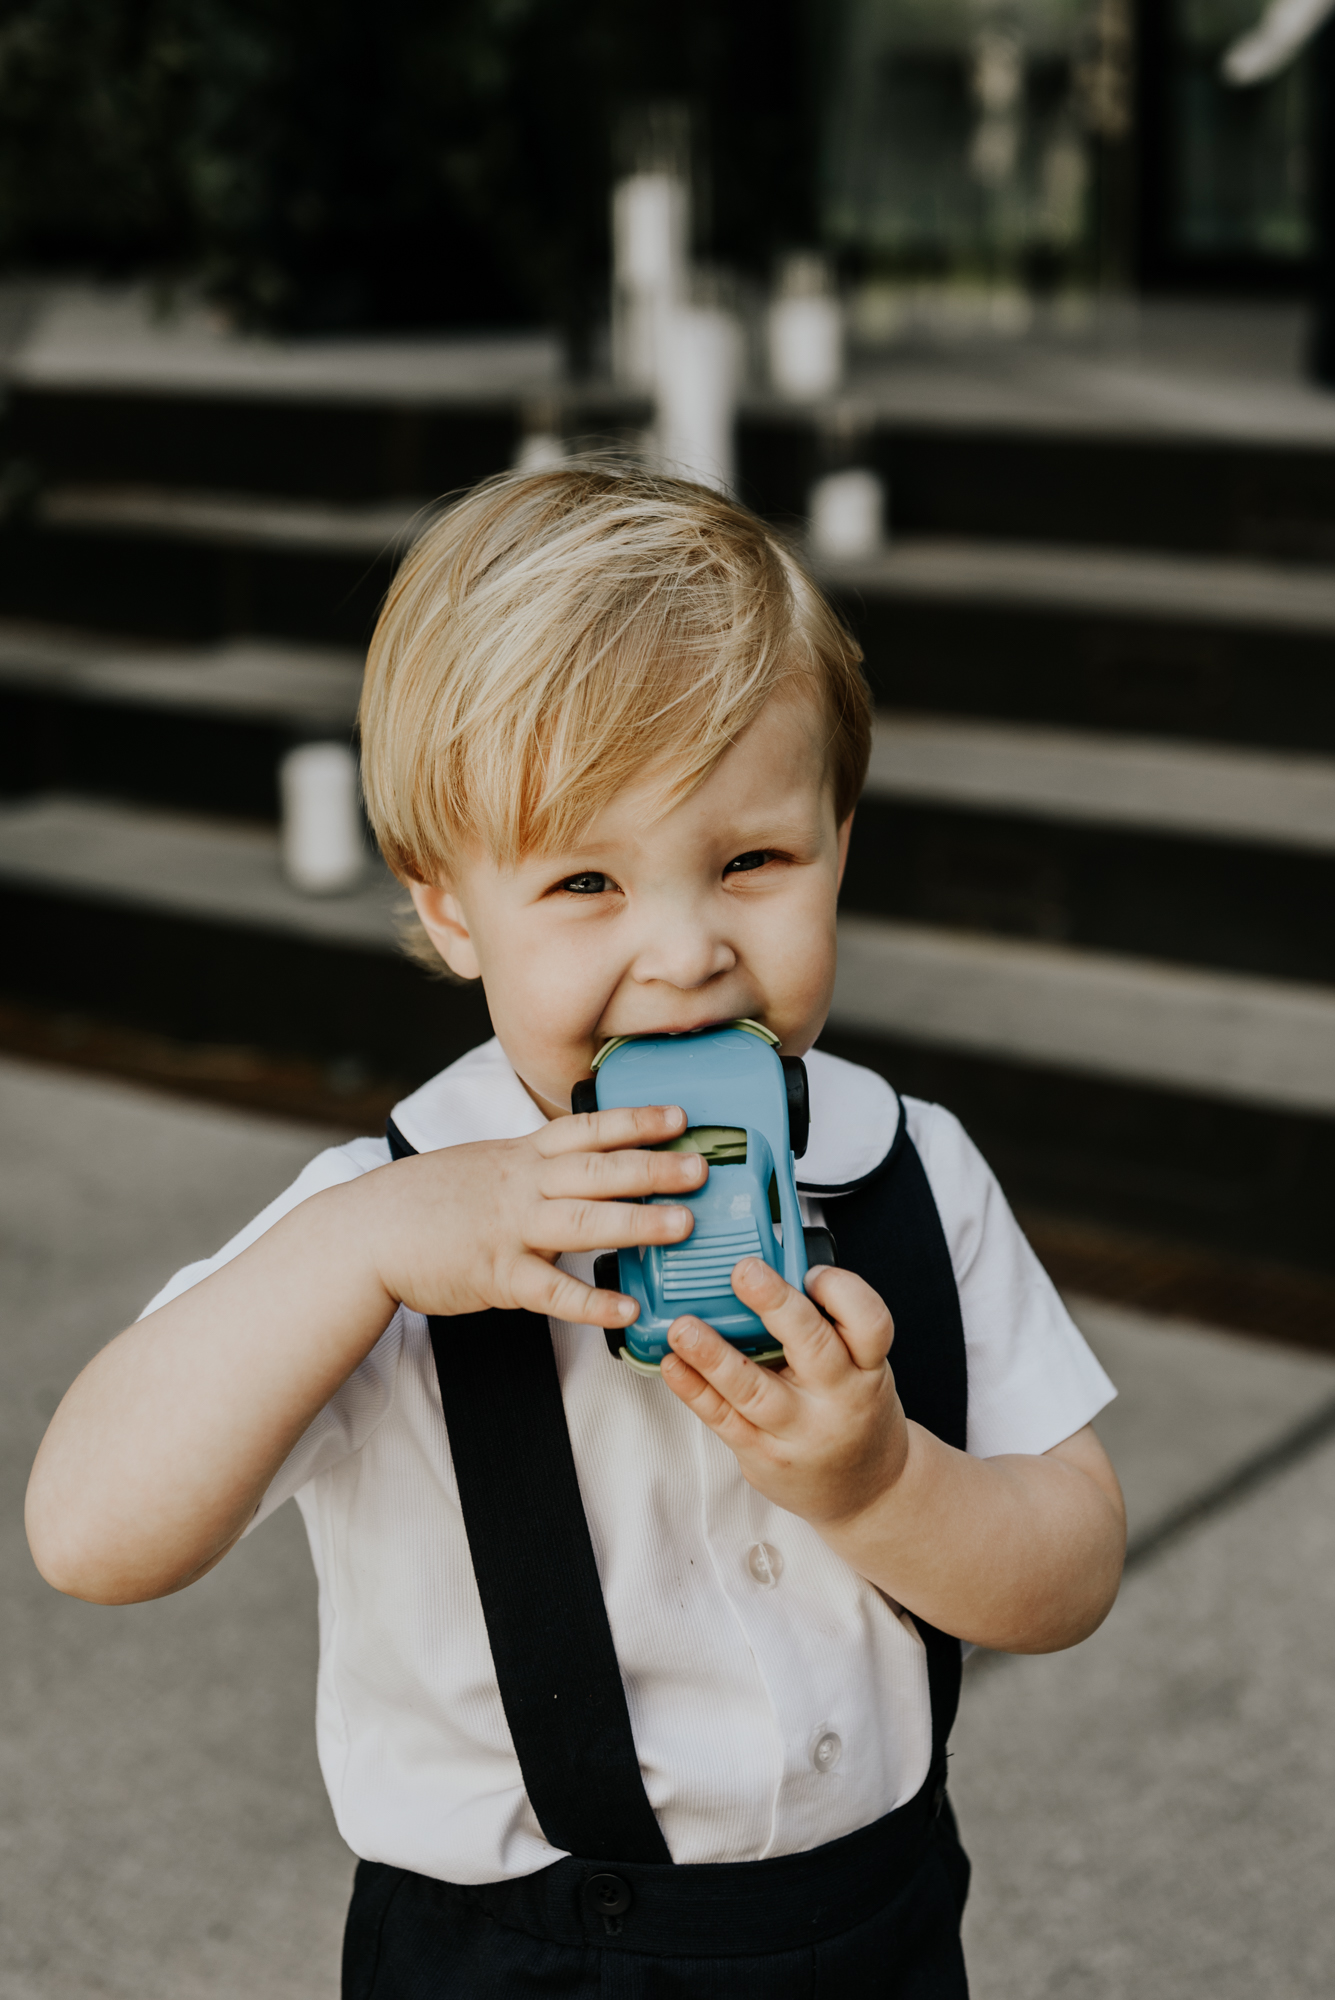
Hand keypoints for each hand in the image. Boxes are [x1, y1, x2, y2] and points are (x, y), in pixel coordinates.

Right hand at [363, 1104, 704, 1328]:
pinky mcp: (496, 1276)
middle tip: (701, 1166)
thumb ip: (530, 1164)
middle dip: (652, 1167)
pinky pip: (551, 1291)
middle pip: (597, 1171)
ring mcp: (509, 1230)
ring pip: (583, 1222)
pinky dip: (590, 1302)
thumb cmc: (425, 1199)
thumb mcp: (481, 1162)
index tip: (678, 1115)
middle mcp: (521, 1186)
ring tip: (681, 1225)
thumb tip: (575, 1161)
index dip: (635, 1121)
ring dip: (636, 1223)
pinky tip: (625, 1310)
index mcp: (520, 1156)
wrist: (366, 1232)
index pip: (586, 1130)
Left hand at [660, 1259, 908, 1530]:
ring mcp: (798, 1432)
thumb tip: (770, 1266)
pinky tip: (673, 1364)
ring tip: (684, 1326)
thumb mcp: (861, 1367)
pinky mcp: (763, 1456)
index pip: (869, 1323)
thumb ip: (827, 1325)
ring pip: (755, 1390)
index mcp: (867, 1368)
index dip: (842, 1290)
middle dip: (777, 1306)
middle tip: (744, 1271)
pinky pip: (723, 1418)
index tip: (810, 1271)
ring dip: (715, 1355)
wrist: (866, 1492)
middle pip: (814, 1347)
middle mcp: (838, 1399)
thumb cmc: (855, 1412)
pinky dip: (694, 1390)